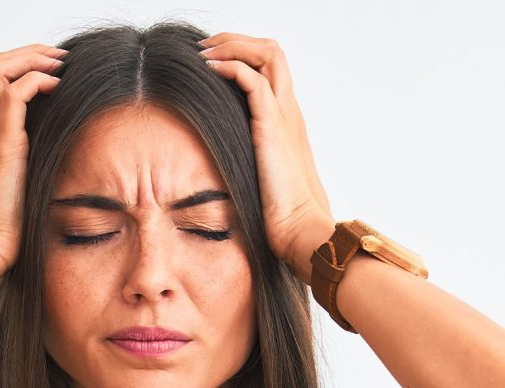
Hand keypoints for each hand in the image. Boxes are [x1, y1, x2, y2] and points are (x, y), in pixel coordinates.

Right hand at [0, 43, 66, 284]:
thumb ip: (29, 166)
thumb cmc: (6, 227)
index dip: (21, 67)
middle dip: (28, 53)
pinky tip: (57, 88)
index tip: (52, 71)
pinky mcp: (2, 145)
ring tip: (60, 65)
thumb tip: (59, 160)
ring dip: (33, 59)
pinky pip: (16, 94)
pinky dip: (37, 81)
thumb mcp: (20, 187)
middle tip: (59, 59)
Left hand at [198, 33, 334, 285]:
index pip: (273, 71)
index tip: (215, 62)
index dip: (246, 57)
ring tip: (204, 52)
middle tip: (206, 47)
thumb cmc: (284, 216)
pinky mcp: (271, 126)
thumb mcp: (266, 183)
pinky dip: (230, 66)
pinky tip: (210, 71)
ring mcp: (285, 116)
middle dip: (238, 40)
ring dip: (233, 45)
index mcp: (289, 124)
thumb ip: (255, 168)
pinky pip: (252, 80)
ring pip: (267, 54)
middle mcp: (291, 113)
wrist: (299, 229)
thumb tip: (230, 175)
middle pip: (273, 52)